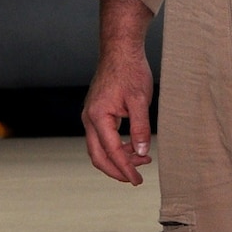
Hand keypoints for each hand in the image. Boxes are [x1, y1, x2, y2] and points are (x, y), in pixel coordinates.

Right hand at [81, 0, 154, 185]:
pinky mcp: (96, 112)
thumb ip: (140, 129)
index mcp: (98, 116)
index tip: (138, 181)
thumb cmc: (129, 71)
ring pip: (99, 148)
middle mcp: (89, 118)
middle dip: (117, 170)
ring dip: (118, 158)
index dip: (125, 169)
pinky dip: (116, 147)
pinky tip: (133, 146)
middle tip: (136, 178)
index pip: (111, 151)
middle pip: (98, 156)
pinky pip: (102, 137)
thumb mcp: (139, 101)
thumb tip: (141, 152)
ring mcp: (90, 115)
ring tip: (142, 159)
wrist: (120, 50)